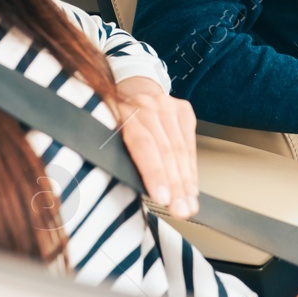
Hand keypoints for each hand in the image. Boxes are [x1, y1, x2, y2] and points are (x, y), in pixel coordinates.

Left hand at [110, 77, 198, 218]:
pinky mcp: (184, 111)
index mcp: (123, 110)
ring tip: (188, 205)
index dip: (154, 172)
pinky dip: (191, 170)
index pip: (143, 144)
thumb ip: (114, 153)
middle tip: (180, 210)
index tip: (162, 197)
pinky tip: (192, 188)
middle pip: (166, 150)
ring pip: (180, 149)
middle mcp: (148, 105)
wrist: (133, 86)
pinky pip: (190, 145)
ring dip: (186, 182)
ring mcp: (168, 106)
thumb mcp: (105, 130)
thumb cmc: (115, 117)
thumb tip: (120, 190)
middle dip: (175, 185)